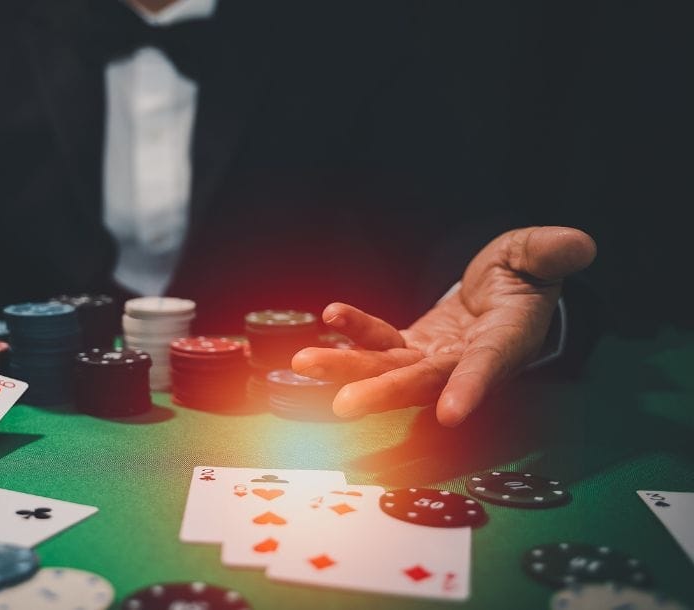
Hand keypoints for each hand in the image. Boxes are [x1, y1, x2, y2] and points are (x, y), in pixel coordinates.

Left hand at [292, 226, 596, 425]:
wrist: (502, 293)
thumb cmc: (525, 275)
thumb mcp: (539, 256)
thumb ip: (551, 252)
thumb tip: (578, 245)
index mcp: (506, 340)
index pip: (489, 366)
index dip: (470, 387)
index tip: (451, 415)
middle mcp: (465, 360)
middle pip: (424, 381)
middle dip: (384, 392)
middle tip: (343, 404)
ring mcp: (434, 358)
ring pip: (390, 369)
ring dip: (348, 368)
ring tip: (305, 364)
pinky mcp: (411, 348)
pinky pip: (381, 342)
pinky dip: (355, 330)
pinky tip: (330, 317)